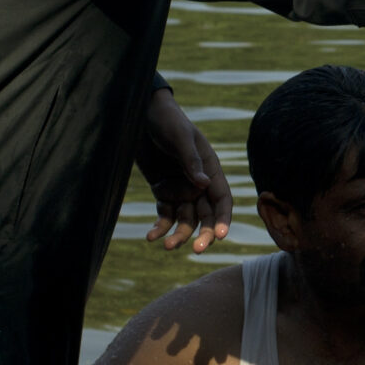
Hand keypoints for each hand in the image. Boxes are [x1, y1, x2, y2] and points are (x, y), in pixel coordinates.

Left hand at [137, 88, 231, 253]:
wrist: (141, 115)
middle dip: (204, 233)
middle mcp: (199, 183)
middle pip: (207, 215)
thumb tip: (205, 184)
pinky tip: (150, 237)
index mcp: (211, 169)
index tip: (220, 236)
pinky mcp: (162, 191)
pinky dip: (159, 227)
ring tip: (166, 246)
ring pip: (185, 219)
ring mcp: (180, 188)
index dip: (223, 218)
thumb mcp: (179, 138)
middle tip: (197, 250)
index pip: (222, 199)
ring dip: (179, 234)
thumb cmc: (166, 121)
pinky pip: (164, 214)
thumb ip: (191, 161)